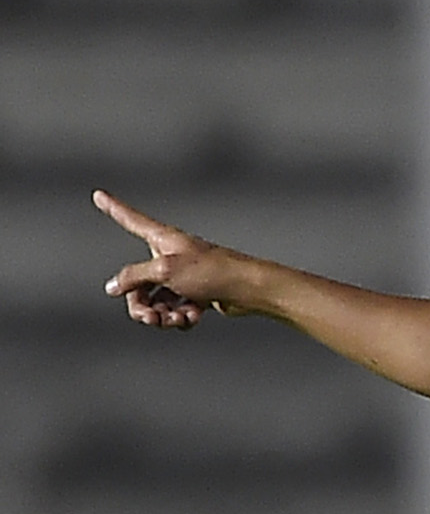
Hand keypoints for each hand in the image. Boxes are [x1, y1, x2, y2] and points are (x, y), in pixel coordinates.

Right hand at [95, 189, 262, 330]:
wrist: (248, 290)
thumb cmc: (211, 271)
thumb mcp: (164, 271)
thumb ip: (134, 277)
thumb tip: (112, 287)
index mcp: (161, 239)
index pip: (130, 219)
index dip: (113, 207)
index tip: (98, 193)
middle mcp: (169, 255)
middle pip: (138, 283)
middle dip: (142, 305)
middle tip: (151, 319)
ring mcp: (183, 276)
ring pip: (157, 301)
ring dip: (163, 315)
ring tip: (176, 320)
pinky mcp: (197, 294)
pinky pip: (176, 309)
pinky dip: (181, 317)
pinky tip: (192, 318)